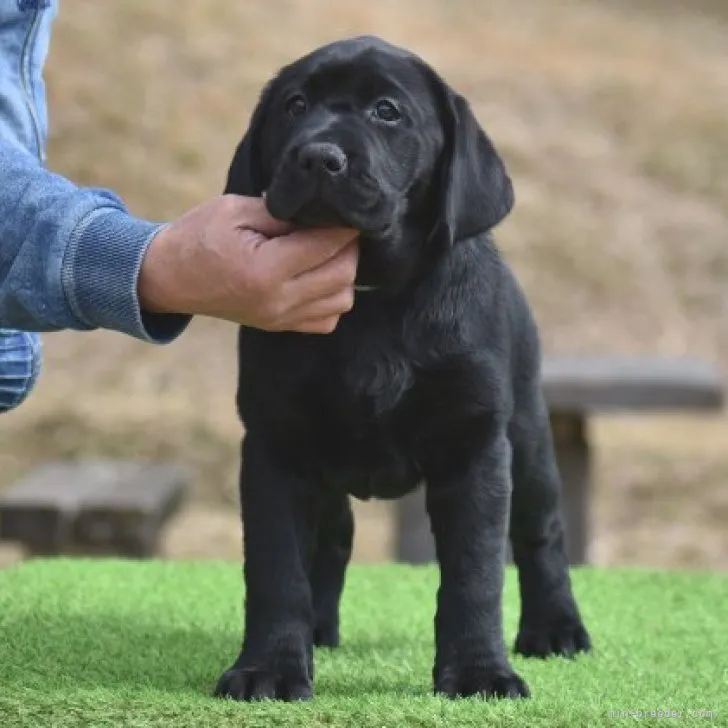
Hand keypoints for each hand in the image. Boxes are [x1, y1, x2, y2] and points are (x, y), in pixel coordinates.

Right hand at [137, 195, 358, 333]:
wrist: (169, 278)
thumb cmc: (199, 236)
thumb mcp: (236, 210)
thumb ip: (282, 212)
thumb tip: (323, 213)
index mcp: (265, 270)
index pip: (325, 247)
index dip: (345, 227)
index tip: (351, 210)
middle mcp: (277, 301)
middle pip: (342, 276)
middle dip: (349, 248)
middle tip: (340, 228)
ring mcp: (280, 318)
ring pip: (341, 301)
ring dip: (344, 274)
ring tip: (328, 251)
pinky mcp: (279, 326)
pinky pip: (327, 320)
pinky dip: (333, 298)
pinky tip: (318, 276)